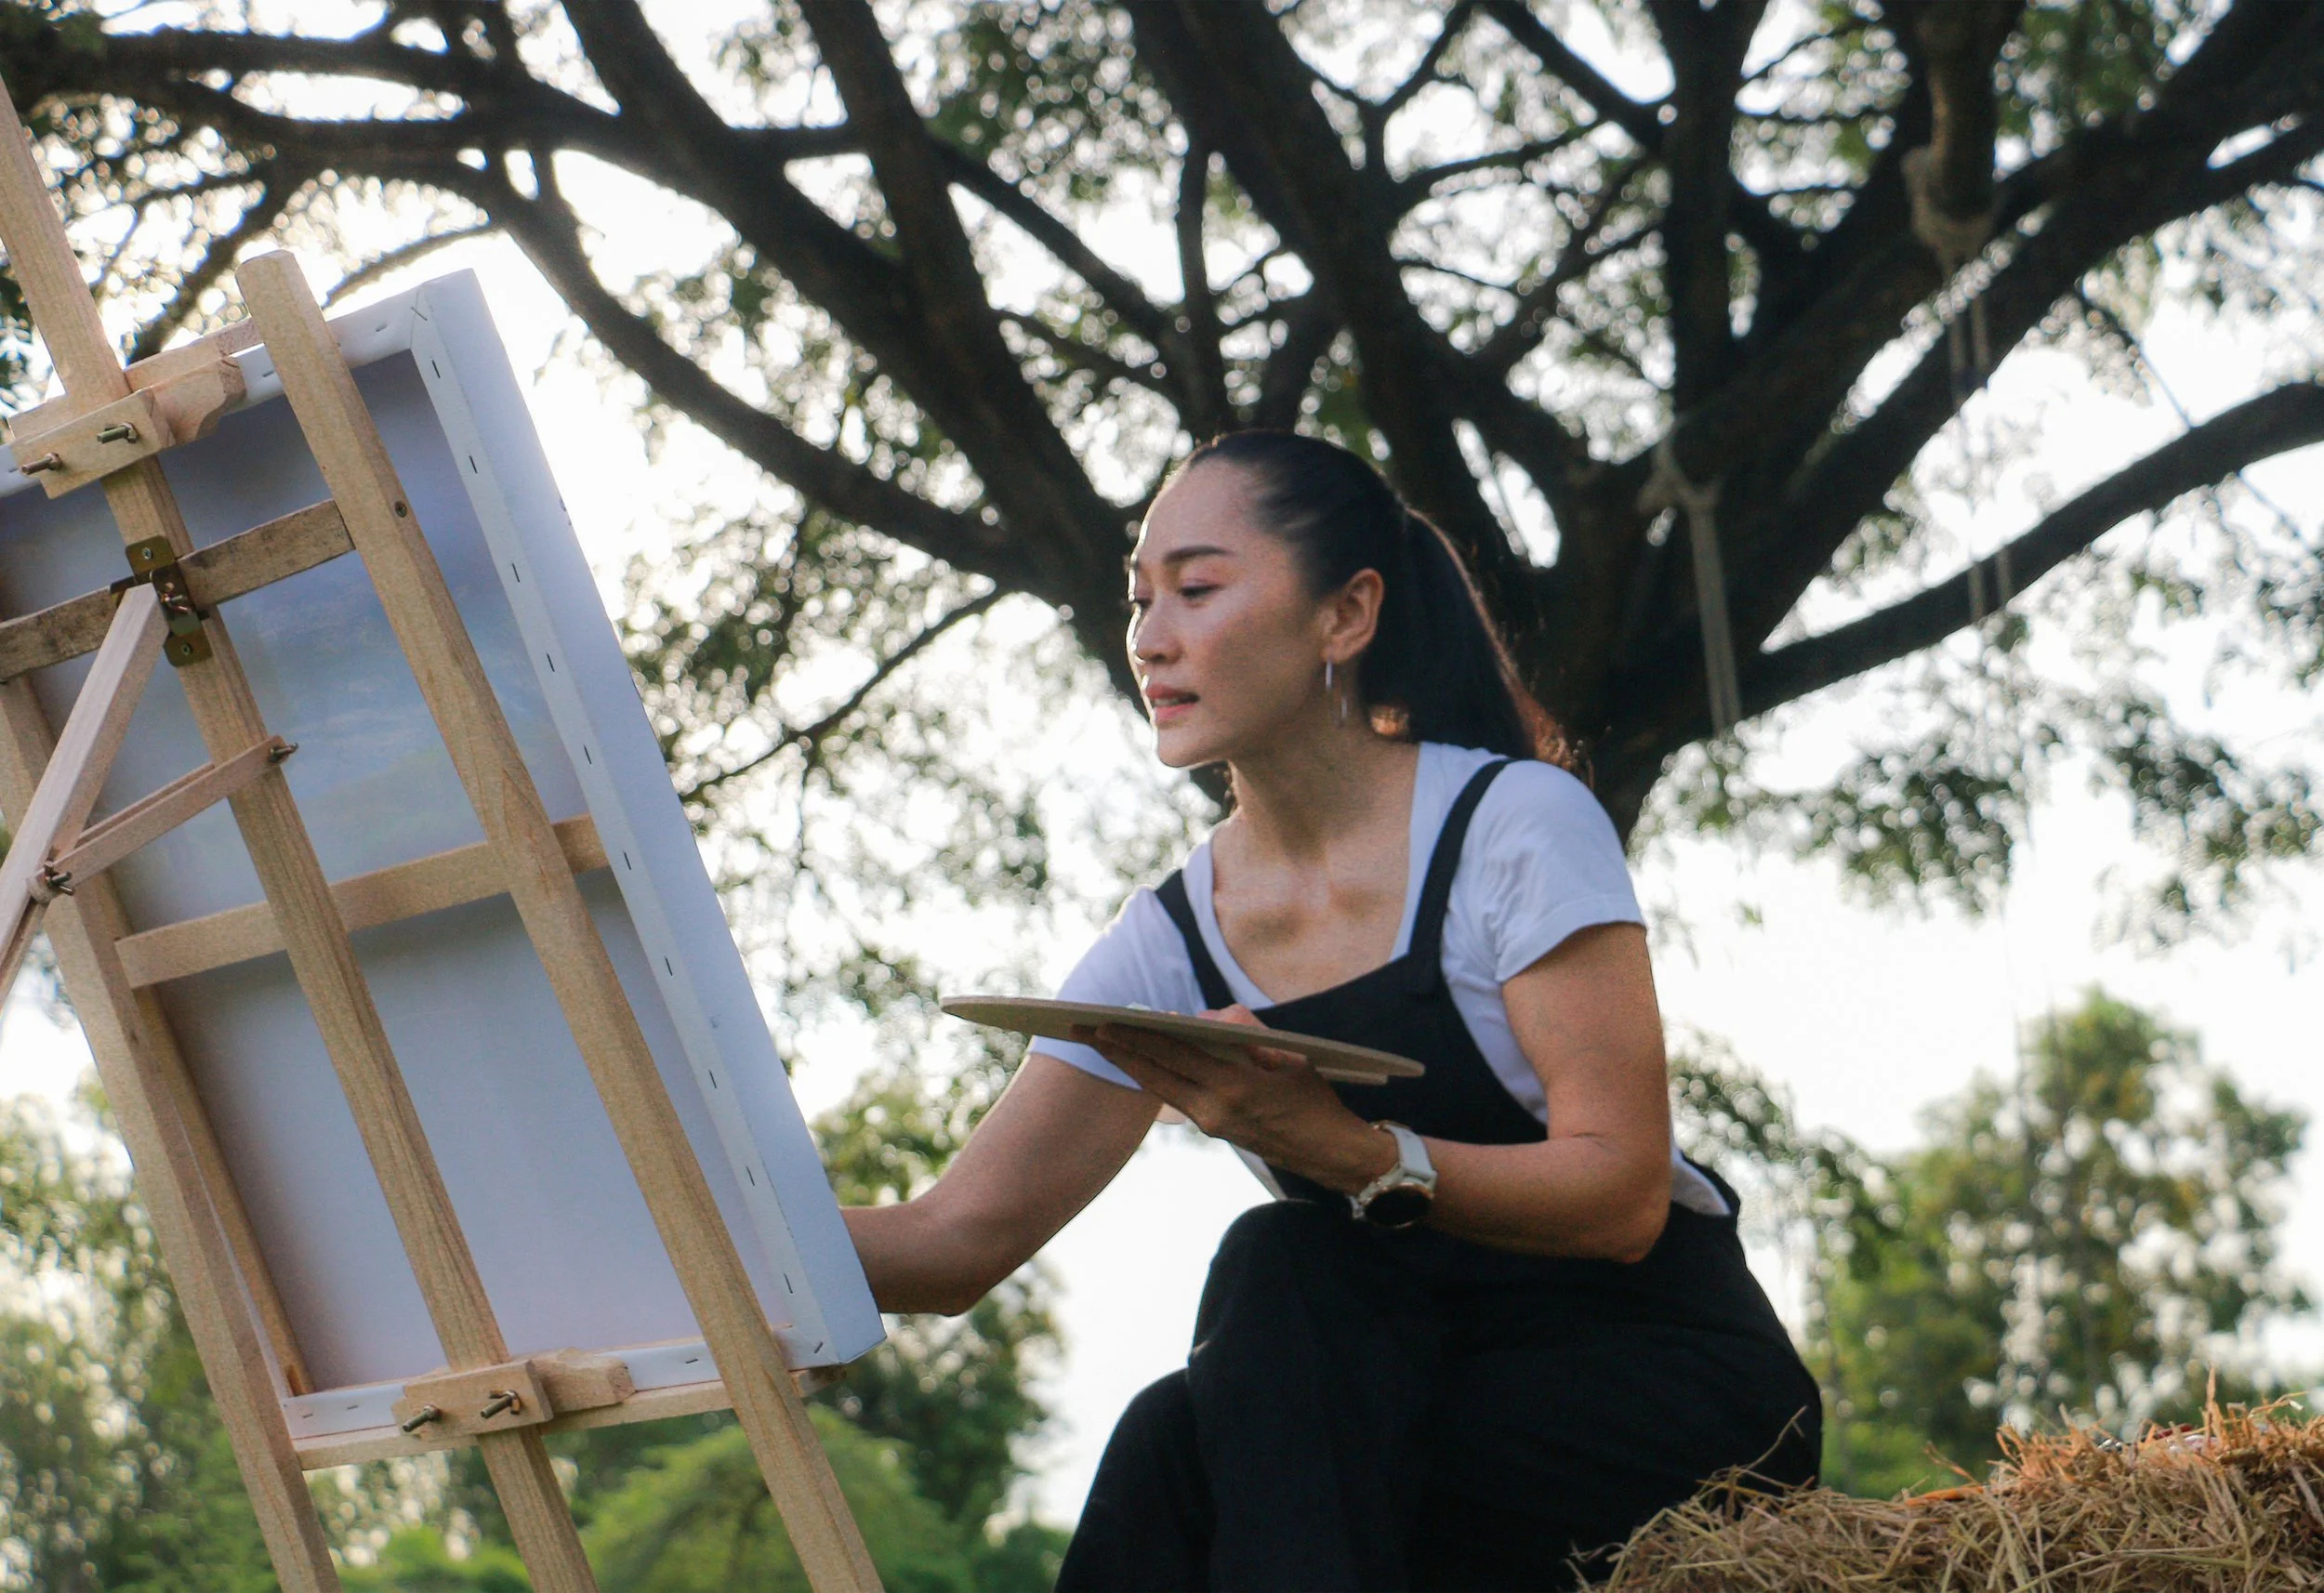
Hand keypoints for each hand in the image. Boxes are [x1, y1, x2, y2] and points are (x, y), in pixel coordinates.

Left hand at [1068, 1006, 1394, 1193]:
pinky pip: (1175, 1096)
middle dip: (1118, 1049)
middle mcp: (1217, 1109)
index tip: (1108, 1019)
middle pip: (1156, 1072)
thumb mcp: (1290, 1056)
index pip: (1178, 1053)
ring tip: (1099, 1041)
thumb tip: (1207, 1019)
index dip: (1140, 1035)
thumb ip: (1247, 1034)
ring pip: (1160, 1086)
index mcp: (1238, 1086)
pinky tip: (1136, 1060)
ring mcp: (1212, 1122)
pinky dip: (1154, 1075)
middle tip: (1082, 1029)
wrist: (1332, 1153)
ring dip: (1129, 1063)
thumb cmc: (1316, 1097)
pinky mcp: (1213, 1128)